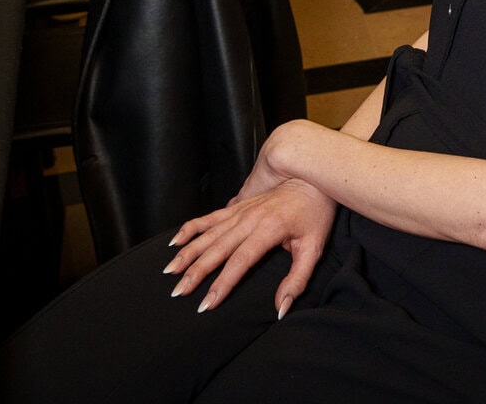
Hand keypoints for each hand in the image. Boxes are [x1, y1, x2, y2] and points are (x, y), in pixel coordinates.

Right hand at [163, 172, 333, 318]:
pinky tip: (175, 241)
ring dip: (187, 252)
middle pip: (217, 249)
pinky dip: (190, 228)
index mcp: (268, 230)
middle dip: (196, 272)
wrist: (314, 178)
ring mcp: (241, 211)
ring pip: (208, 234)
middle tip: (179, 293)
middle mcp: (249, 219)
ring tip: (170, 271)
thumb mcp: (314, 249)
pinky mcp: (237, 206)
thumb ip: (297, 280)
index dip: (222, 284)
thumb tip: (280, 308)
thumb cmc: (315, 215)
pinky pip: (208, 217)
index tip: (207, 304)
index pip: (239, 262)